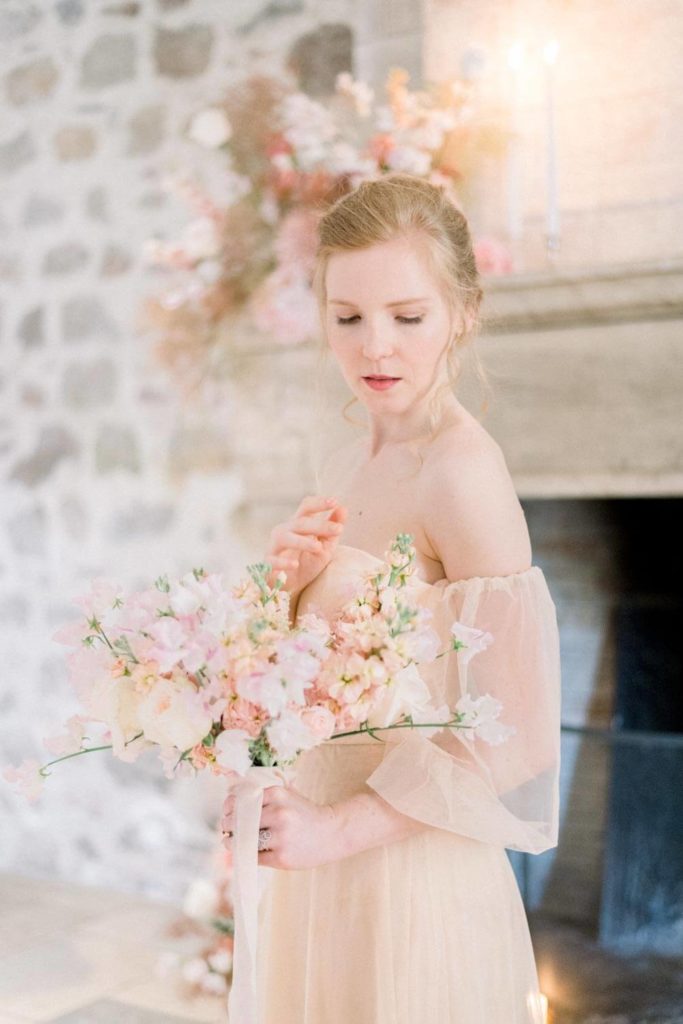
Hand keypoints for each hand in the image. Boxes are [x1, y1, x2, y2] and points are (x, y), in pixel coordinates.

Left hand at [221, 782, 344, 869]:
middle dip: (228, 825)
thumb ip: (263, 797)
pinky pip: (255, 857)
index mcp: (277, 795)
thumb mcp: (287, 796)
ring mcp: (281, 837)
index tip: (226, 812)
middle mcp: (279, 814)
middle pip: (240, 821)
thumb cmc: (303, 814)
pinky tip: (245, 851)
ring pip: (245, 840)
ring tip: (231, 841)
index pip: (241, 801)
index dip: (228, 808)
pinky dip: (246, 854)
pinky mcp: (281, 857)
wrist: (331, 833)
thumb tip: (230, 804)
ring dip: (233, 842)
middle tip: (226, 828)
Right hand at [264, 494, 347, 596]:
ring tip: (318, 547)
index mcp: (298, 524)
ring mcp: (274, 546)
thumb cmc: (306, 563)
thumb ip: (332, 529)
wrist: (291, 586)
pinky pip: (273, 560)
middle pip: (300, 523)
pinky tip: (294, 565)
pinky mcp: (268, 563)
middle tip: (338, 530)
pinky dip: (283, 562)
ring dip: (302, 541)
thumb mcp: (325, 546)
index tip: (334, 501)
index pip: (306, 507)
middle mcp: (285, 531)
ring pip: (286, 538)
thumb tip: (343, 509)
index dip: (319, 503)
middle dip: (319, 525)